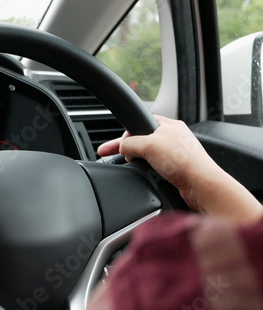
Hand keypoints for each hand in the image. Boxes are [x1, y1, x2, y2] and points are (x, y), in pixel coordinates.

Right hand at [98, 115, 262, 223]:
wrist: (201, 186)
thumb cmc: (184, 161)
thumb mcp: (148, 144)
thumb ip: (130, 143)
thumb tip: (123, 148)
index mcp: (170, 125)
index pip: (141, 123)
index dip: (126, 133)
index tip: (114, 144)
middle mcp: (173, 139)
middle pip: (142, 141)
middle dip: (127, 148)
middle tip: (108, 154)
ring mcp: (175, 156)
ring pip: (147, 156)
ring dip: (137, 162)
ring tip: (129, 166)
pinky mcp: (175, 172)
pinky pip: (153, 169)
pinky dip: (146, 173)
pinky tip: (144, 176)